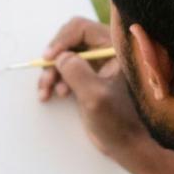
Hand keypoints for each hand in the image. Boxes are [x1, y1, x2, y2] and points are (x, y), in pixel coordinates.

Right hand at [37, 16, 150, 159]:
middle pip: (70, 41)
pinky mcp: (89, 77)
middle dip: (54, 59)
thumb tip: (60, 57)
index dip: (62, 40)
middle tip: (46, 78)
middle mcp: (107, 51)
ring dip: (51, 72)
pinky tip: (51, 94)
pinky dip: (55, 79)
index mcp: (116, 49)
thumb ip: (77, 72)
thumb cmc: (119, 122)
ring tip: (46, 91)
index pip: (82, 29)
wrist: (128, 144)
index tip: (49, 58)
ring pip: (65, 56)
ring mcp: (98, 64)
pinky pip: (66, 69)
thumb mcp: (96, 97)